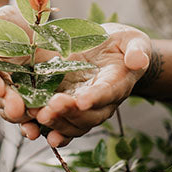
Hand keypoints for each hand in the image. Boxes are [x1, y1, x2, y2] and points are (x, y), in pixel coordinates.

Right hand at [0, 5, 54, 123]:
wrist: (34, 33)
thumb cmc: (12, 24)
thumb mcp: (0, 20)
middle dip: (6, 103)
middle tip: (16, 107)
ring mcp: (14, 97)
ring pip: (12, 112)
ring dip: (20, 117)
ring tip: (32, 116)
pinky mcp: (32, 104)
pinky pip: (31, 118)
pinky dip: (34, 125)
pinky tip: (39, 129)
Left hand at [21, 23, 150, 146]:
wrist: (113, 53)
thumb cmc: (123, 45)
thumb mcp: (134, 42)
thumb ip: (137, 51)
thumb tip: (138, 60)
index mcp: (117, 84)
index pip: (107, 93)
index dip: (95, 98)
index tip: (82, 100)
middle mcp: (101, 102)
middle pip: (87, 115)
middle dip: (69, 113)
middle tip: (51, 107)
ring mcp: (84, 107)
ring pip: (72, 123)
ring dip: (55, 122)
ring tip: (39, 116)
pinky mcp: (68, 105)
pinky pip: (60, 123)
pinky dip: (49, 129)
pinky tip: (33, 130)